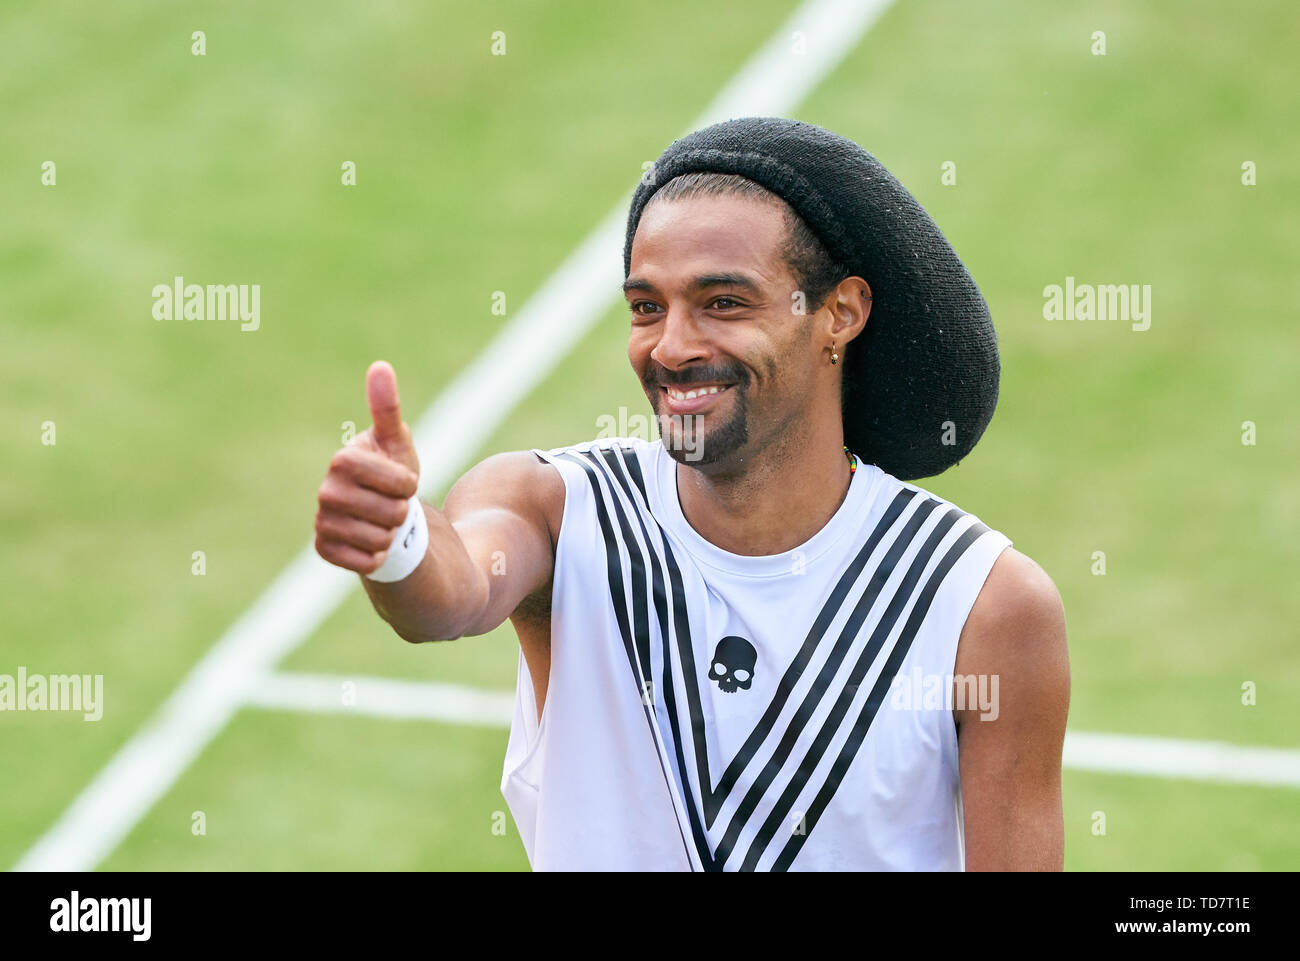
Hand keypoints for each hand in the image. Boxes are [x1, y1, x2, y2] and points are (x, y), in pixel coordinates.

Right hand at [315, 361, 420, 574]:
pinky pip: (364, 561)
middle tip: (393, 504)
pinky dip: (377, 556)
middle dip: (401, 511)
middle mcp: (326, 491)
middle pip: (389, 512)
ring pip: (379, 538)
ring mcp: (323, 520)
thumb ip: (387, 408)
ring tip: (383, 522)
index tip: (403, 481)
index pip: (392, 480)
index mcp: (343, 461)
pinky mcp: (324, 548)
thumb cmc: (393, 474)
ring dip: (391, 534)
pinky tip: (372, 543)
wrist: (384, 514)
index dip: (405, 483)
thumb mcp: (397, 442)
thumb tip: (380, 366)